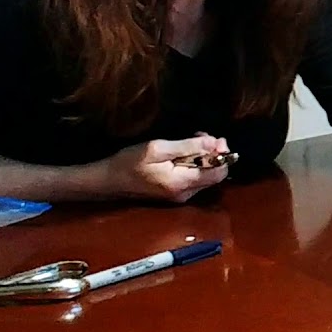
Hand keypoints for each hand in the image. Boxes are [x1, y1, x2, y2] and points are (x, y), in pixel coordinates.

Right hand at [103, 134, 230, 202]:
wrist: (108, 181)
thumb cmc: (129, 163)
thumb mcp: (158, 149)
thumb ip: (188, 147)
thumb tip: (214, 143)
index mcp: (183, 183)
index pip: (219, 173)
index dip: (222, 154)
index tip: (215, 138)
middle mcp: (186, 194)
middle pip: (215, 175)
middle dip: (213, 154)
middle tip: (202, 135)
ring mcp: (181, 196)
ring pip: (206, 176)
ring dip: (204, 157)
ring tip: (192, 140)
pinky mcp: (175, 194)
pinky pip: (195, 179)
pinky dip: (196, 164)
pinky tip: (184, 152)